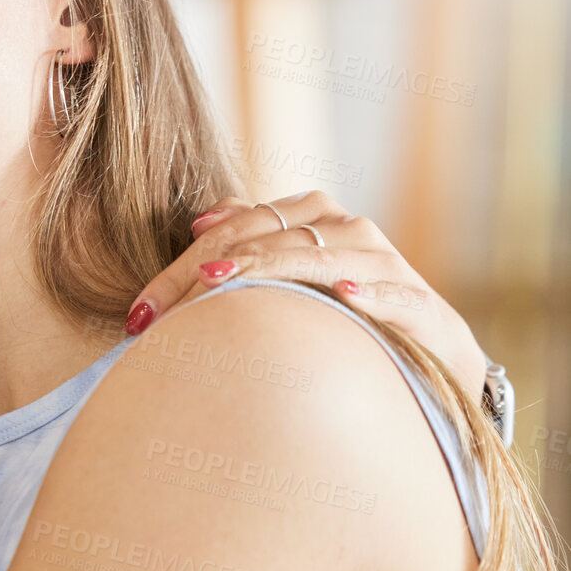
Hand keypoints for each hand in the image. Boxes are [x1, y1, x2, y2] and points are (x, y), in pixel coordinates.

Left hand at [125, 190, 487, 397]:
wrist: (432, 353)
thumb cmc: (345, 314)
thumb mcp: (295, 276)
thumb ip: (253, 241)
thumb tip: (200, 221)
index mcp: (312, 217)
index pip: (235, 230)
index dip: (182, 267)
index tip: (138, 313)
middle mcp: (348, 231)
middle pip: (266, 239)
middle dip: (206, 272)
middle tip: (158, 315)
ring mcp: (385, 266)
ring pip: (321, 258)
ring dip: (271, 268)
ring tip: (221, 281)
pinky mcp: (422, 307)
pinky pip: (396, 297)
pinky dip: (371, 296)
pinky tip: (344, 299)